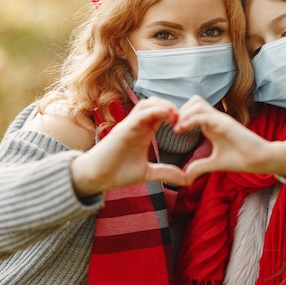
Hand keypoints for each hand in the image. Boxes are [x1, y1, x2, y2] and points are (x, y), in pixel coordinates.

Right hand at [71, 97, 189, 196]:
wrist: (96, 177)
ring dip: (164, 105)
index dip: (175, 114)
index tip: (188, 124)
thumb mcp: (148, 173)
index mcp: (144, 132)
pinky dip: (154, 111)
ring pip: (147, 104)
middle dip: (171, 106)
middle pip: (155, 104)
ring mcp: (129, 125)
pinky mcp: (123, 129)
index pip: (161, 114)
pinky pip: (140, 114)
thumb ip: (166, 173)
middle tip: (184, 118)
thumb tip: (187, 180)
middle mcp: (137, 125)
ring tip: (176, 115)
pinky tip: (167, 116)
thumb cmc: (117, 173)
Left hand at [174, 96, 285, 180]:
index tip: (171, 130)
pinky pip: (205, 115)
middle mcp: (216, 119)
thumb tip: (186, 176)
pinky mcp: (226, 124)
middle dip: (180, 111)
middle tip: (172, 126)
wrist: (261, 160)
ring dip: (184, 114)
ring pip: (197, 103)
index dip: (180, 116)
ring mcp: (221, 119)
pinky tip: (182, 130)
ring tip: (177, 129)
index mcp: (212, 125)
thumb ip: (200, 166)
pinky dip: (190, 119)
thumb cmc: (241, 159)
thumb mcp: (215, 163)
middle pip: (194, 101)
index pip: (193, 109)